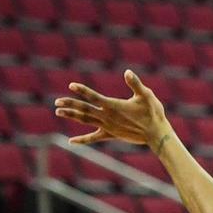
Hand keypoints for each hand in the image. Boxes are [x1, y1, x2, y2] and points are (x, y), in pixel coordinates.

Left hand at [54, 70, 170, 149]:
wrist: (156, 134)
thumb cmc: (153, 113)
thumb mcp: (146, 95)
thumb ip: (135, 84)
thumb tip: (127, 72)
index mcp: (113, 106)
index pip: (94, 97)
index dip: (82, 90)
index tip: (71, 85)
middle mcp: (107, 116)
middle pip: (84, 109)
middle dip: (70, 104)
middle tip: (57, 101)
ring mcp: (107, 126)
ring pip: (85, 120)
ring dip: (71, 115)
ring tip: (59, 112)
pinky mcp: (110, 134)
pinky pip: (93, 137)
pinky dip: (82, 140)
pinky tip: (71, 141)